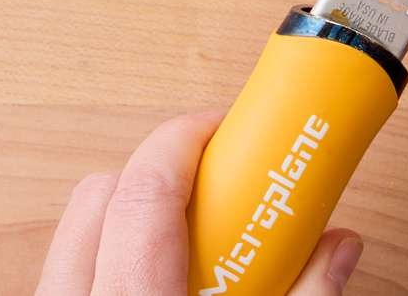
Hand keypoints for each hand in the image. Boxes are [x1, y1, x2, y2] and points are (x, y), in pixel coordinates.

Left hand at [37, 112, 364, 294]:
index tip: (228, 126)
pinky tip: (160, 281)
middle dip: (164, 170)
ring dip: (135, 217)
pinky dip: (113, 258)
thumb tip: (337, 247)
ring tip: (194, 244)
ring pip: (78, 229)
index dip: (187, 140)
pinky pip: (69, 269)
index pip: (145, 191)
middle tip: (223, 189)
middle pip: (104, 192)